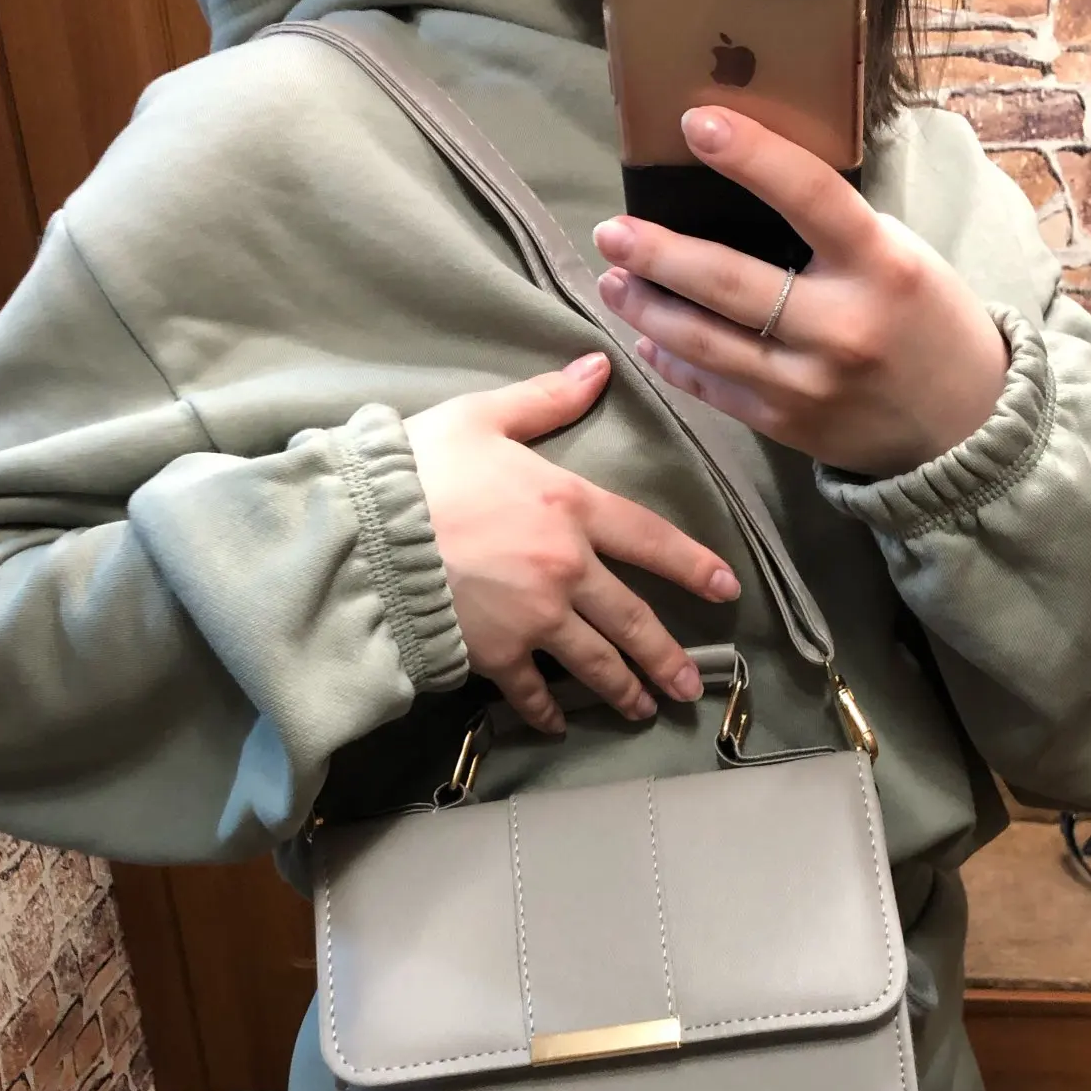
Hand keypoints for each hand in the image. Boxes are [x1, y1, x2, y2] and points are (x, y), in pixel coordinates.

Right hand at [405, 354, 739, 734]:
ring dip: (624, 689)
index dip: (693, 566)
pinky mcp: (496, 654)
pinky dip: (546, 711)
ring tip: (643, 708)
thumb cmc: (419, 467)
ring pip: (595, 662)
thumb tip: (598, 366)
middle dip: (666, 656)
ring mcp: (534, 618)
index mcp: (570, 507)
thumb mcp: (482, 416)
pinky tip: (558, 725)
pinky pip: (531, 690)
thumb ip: (545, 399)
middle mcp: (566, 569)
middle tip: (689, 685)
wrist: (365, 533)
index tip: (725, 591)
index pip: (650, 538)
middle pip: (632, 619)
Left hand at [593, 108, 1009, 479]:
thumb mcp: (903, 257)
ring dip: (649, 309)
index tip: (694, 122)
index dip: (749, 155)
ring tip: (613, 280)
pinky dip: (674, 360)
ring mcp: (808, 384)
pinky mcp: (786, 426)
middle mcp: (841, 326)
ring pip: (707, 343)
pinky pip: (714, 388)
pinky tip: (647, 336)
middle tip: (612, 231)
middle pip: (730, 282)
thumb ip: (835, 231)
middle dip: (659, 254)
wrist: (962, 427)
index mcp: (879, 265)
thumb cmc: (927, 322)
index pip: (808, 194)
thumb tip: (745, 189)